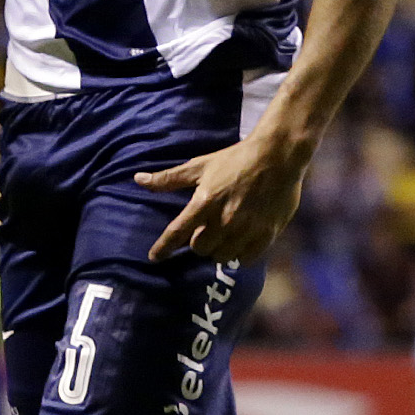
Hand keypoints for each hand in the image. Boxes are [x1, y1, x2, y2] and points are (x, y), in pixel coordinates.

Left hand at [136, 132, 311, 263]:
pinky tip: (239, 242)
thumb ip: (169, 178)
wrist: (277, 156)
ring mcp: (246, 229)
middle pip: (199, 248)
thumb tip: (138, 179)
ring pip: (221, 255)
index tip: (154, 258)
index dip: (163, 247)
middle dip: (198, 242)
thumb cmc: (236, 159)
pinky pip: (245, 259)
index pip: (177, 232)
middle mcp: (224, 220)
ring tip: (223, 236)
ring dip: (218, 249)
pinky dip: (239, 254)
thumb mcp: (200, 165)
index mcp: (205, 202)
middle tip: (205, 231)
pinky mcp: (266, 234)